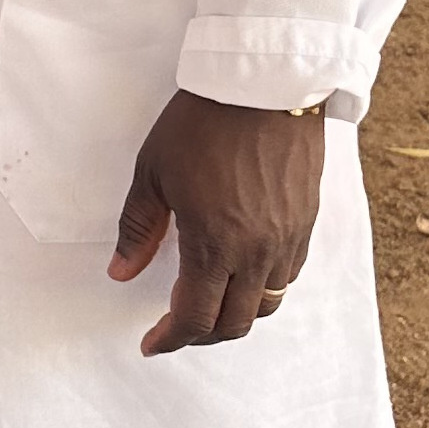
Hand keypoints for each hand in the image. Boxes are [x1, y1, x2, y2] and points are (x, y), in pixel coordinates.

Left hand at [109, 89, 325, 354]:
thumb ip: (138, 228)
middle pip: (234, 323)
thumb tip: (122, 271)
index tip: (153, 343)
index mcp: (214, 245)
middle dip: (201, 335)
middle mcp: (256, 253)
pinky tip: (244, 271)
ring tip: (210, 302)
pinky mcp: (307, 221)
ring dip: (236, 314)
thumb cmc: (203, 122)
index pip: (195, 318)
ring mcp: (287, 239)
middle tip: (176, 326)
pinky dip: (265, 288)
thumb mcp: (154, 172)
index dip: (171, 339)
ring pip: (267, 305)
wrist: (265, 84)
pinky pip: (289, 276)